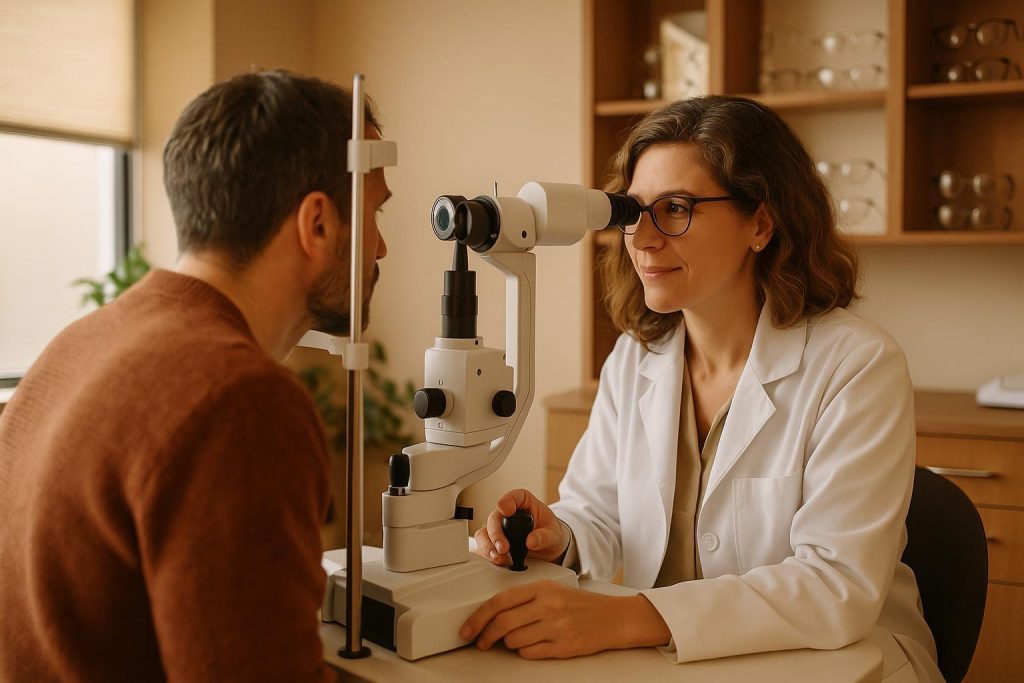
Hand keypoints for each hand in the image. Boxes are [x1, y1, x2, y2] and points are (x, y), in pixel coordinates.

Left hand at [459, 580, 670, 658]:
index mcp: (542, 588)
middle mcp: (548, 606)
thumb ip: (525, 599)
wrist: (613, 618)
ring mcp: (556, 627)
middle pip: (503, 623)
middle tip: (480, 641)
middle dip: (486, 635)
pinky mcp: (563, 647)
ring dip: (508, 644)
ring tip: (516, 639)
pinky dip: (525, 652)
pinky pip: (530, 653)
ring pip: (514, 641)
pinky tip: (532, 645)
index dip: (479, 617)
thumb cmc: (581, 604)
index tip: (468, 628)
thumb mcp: (553, 590)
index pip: (500, 601)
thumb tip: (494, 614)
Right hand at [472, 489, 567, 566]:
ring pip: (484, 532)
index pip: (513, 496)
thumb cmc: (550, 533)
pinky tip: (496, 560)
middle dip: (496, 533)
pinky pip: (483, 546)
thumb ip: (544, 536)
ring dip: (488, 546)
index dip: (507, 501)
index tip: (506, 510)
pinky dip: (487, 554)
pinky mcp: (493, 542)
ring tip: (499, 558)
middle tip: (503, 547)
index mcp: (523, 503)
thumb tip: (531, 541)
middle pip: (494, 518)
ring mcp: (498, 527)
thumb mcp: (554, 534)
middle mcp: (507, 513)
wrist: (547, 547)